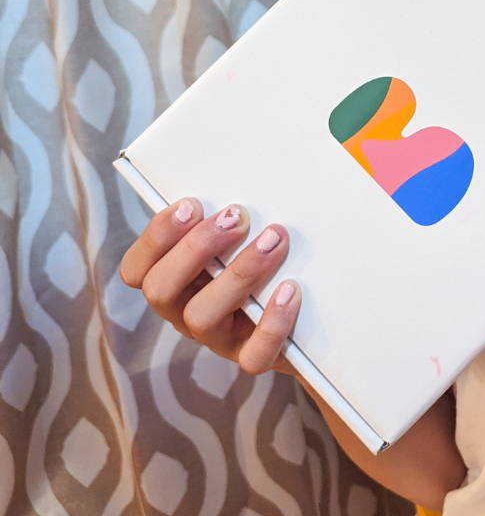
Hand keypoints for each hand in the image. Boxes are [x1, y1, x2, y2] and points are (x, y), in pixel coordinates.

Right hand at [120, 199, 300, 374]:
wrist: (313, 316)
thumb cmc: (270, 256)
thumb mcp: (247, 232)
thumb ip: (236, 210)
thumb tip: (254, 160)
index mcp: (176, 279)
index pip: (137, 269)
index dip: (156, 237)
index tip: (191, 204)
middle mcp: (186, 311)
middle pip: (161, 291)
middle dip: (195, 248)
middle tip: (237, 215)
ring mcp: (218, 338)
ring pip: (203, 317)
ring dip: (239, 273)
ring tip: (274, 238)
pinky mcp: (253, 357)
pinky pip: (254, 354)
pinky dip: (271, 321)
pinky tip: (290, 288)